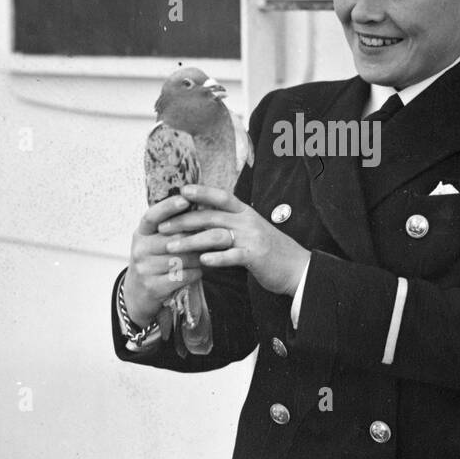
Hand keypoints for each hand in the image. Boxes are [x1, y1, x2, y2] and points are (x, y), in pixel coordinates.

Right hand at [123, 194, 203, 324]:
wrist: (138, 293)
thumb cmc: (154, 260)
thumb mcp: (154, 240)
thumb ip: (171, 226)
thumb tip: (199, 205)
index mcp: (141, 233)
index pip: (152, 216)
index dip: (168, 207)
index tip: (185, 200)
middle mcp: (140, 249)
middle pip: (174, 239)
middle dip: (198, 237)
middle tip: (220, 234)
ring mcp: (144, 268)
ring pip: (182, 258)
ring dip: (200, 257)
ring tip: (211, 255)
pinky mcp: (153, 286)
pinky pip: (182, 276)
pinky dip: (195, 272)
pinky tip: (200, 271)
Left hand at [156, 184, 310, 297]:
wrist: (297, 267)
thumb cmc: (269, 250)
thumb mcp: (251, 230)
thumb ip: (230, 223)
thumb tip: (205, 219)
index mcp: (245, 212)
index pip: (221, 196)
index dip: (201, 192)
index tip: (180, 190)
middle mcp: (248, 221)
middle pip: (211, 216)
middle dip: (184, 220)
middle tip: (162, 226)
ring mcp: (252, 238)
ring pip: (216, 235)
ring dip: (192, 241)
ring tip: (172, 247)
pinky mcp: (256, 256)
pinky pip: (233, 255)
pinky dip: (217, 258)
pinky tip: (202, 262)